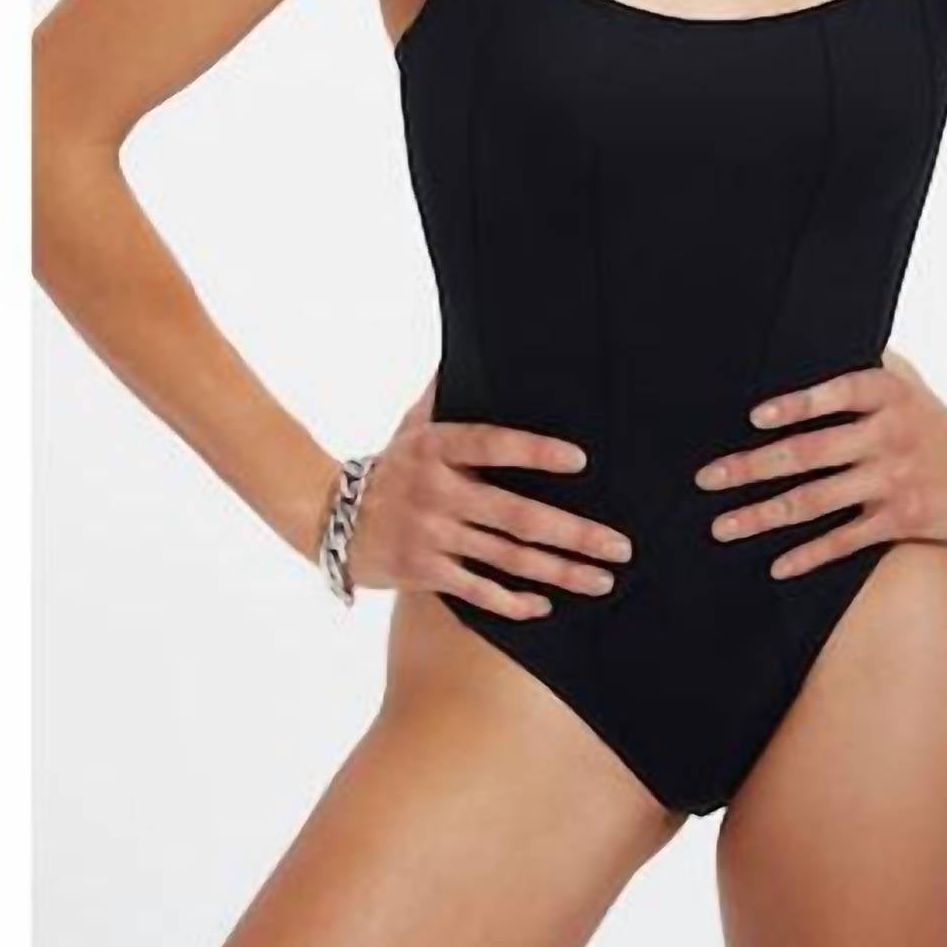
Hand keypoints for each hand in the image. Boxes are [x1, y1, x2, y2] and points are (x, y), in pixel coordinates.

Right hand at [346, 372, 631, 618]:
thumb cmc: (389, 466)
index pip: (493, 445)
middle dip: (574, 533)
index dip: (535, 452)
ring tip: (603, 579)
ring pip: (508, 558)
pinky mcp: (423, 572)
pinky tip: (545, 605)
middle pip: (517, 515)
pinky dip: (512, 601)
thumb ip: (448, 392)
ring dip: (560, 571)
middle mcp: (438, 492)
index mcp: (438, 448)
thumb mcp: (414, 424)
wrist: (326, 516)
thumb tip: (474, 341)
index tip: (581, 461)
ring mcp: (431, 535)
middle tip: (620, 544)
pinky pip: (476, 591)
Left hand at [694, 351, 946, 579]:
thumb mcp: (906, 382)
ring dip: (764, 515)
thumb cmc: (936, 421)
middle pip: (809, 453)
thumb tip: (810, 338)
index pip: (834, 394)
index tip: (754, 418)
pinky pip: (845, 539)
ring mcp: (892, 480)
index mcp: (884, 395)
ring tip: (722, 526)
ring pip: (817, 500)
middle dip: (752, 467)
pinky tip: (775, 564)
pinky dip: (809, 555)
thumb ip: (863, 365)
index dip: (795, 406)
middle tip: (707, 478)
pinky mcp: (900, 519)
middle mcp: (886, 436)